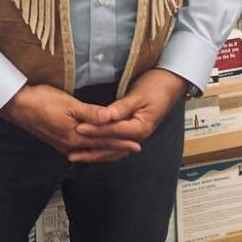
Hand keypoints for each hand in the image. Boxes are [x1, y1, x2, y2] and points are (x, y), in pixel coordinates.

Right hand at [0, 84, 134, 162]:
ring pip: (91, 151)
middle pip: (100, 149)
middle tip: (134, 148)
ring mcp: (63, 145)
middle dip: (117, 148)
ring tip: (118, 150)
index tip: (137, 142)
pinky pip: (81, 149)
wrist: (18, 106)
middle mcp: (72, 145)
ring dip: (106, 150)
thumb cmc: (42, 101)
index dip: (122, 141)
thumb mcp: (69, 104)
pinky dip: (93, 149)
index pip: (105, 141)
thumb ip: (91, 113)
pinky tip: (93, 147)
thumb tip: (112, 118)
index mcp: (77, 136)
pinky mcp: (57, 141)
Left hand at [72, 68, 186, 158]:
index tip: (79, 129)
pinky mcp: (131, 132)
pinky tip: (91, 150)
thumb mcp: (138, 95)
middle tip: (71, 152)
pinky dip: (102, 149)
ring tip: (76, 157)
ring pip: (112, 150)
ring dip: (94, 154)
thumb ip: (121, 107)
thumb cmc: (156, 86)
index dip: (95, 130)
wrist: (170, 84)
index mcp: (140, 128)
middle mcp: (137, 136)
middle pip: (111, 147)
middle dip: (90, 150)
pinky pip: (115, 144)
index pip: (113, 131)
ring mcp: (135, 136)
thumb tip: (106, 116)